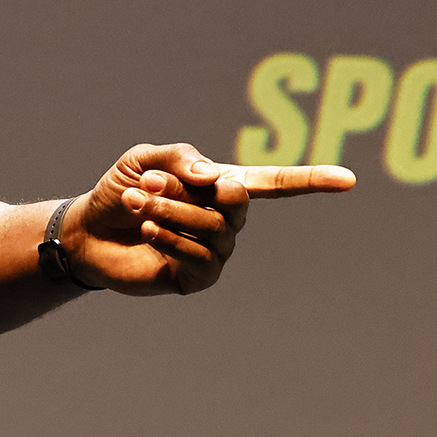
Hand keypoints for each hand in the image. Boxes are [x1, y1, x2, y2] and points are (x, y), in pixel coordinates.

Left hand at [65, 142, 353, 294]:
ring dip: (171, 212)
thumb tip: (217, 177)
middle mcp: (227, 221)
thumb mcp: (143, 161)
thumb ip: (179, 159)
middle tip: (148, 184)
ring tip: (137, 204)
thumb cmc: (121, 191)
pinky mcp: (196, 278)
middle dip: (187, 190)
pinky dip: (170, 238)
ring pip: (215, 230)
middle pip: (234, 204)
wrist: (87, 232)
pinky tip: (146, 230)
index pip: (276, 184)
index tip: (349, 180)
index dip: (312, 181)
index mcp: (224, 187)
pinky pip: (199, 257)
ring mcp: (215, 251)